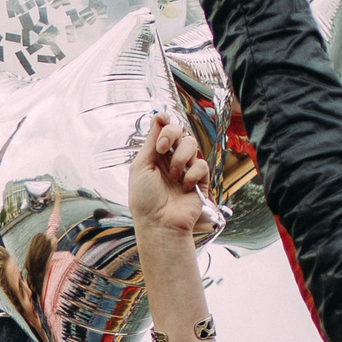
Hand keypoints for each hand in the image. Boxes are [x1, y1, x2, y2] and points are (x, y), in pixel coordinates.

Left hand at [129, 114, 212, 238]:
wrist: (160, 223)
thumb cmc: (145, 200)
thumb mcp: (140, 167)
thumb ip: (150, 142)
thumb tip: (157, 118)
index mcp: (155, 155)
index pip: (164, 129)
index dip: (164, 121)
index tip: (161, 118)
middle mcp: (171, 159)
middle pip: (180, 131)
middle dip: (171, 135)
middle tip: (163, 148)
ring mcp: (186, 169)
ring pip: (192, 144)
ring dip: (180, 158)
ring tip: (173, 176)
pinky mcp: (200, 180)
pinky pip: (201, 165)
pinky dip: (192, 174)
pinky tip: (184, 186)